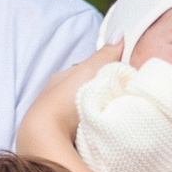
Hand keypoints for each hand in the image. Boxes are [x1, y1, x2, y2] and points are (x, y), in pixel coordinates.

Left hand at [17, 40, 125, 160]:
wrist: (48, 137)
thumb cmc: (64, 99)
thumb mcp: (88, 71)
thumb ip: (104, 55)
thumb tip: (118, 32)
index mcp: (59, 80)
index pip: (83, 72)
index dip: (101, 73)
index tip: (120, 77)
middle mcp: (56, 99)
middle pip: (84, 93)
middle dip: (100, 95)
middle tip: (122, 98)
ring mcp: (58, 121)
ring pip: (84, 112)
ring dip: (98, 114)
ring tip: (116, 117)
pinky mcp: (62, 139)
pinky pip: (84, 129)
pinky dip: (94, 129)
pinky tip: (105, 132)